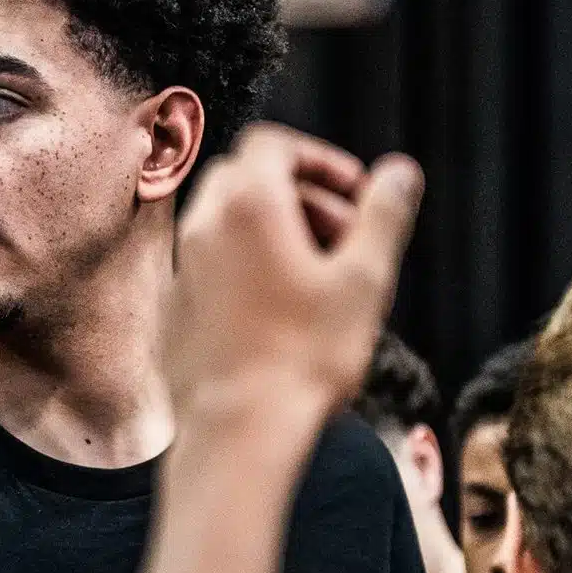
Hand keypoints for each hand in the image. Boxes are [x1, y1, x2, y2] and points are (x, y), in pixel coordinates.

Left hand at [163, 123, 423, 421]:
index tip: (355, 194)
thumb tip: (399, 172)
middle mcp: (202, 224)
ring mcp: (181, 265)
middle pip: (248, 179)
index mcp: (247, 204)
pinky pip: (210, 263)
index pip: (273, 143)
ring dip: (274, 230)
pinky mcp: (172, 304)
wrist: (238, 429)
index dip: (319, 159)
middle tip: (343, 238)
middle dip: (301, 195)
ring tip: (318, 277)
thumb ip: (383, 215)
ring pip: (227, 221)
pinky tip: (280, 311)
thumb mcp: (365, 279)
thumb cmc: (304, 356)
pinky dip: (245, 264)